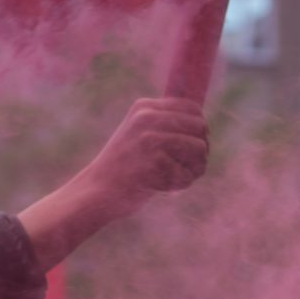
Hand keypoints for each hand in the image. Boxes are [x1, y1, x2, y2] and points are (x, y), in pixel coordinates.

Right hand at [82, 97, 209, 220]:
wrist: (96, 191)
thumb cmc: (123, 166)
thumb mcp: (139, 133)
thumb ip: (165, 125)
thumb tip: (203, 123)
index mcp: (145, 107)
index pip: (193, 109)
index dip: (199, 130)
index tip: (190, 148)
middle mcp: (148, 118)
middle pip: (201, 128)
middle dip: (200, 151)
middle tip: (186, 167)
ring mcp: (150, 139)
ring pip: (200, 149)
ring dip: (193, 169)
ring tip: (174, 178)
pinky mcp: (155, 163)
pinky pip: (188, 174)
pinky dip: (179, 185)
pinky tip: (162, 188)